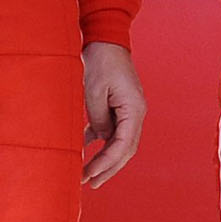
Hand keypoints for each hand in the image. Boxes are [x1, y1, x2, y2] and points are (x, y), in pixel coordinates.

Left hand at [79, 41, 145, 187]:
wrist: (105, 38)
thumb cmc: (100, 61)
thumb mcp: (94, 91)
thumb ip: (99, 119)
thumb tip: (101, 138)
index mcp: (134, 110)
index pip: (123, 145)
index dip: (106, 164)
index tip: (90, 175)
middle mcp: (136, 113)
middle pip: (125, 149)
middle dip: (108, 168)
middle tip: (90, 184)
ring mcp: (128, 110)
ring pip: (118, 143)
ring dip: (104, 159)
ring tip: (88, 175)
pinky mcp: (119, 106)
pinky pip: (111, 130)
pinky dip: (99, 142)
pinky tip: (84, 150)